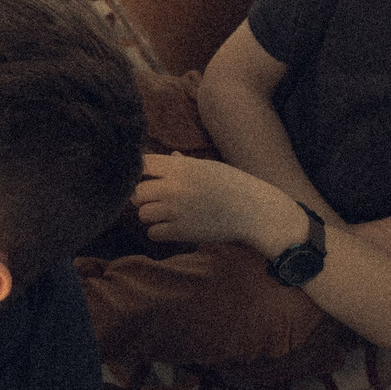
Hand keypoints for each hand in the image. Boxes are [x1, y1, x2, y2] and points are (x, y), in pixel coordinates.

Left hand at [130, 152, 284, 245]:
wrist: (254, 211)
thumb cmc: (233, 185)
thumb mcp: (209, 167)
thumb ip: (184, 164)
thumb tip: (171, 156)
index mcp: (181, 167)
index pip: (142, 164)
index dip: (141, 172)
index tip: (148, 178)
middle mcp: (174, 187)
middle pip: (136, 191)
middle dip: (143, 196)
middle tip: (156, 199)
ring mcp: (176, 210)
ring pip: (142, 214)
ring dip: (150, 215)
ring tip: (165, 214)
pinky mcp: (181, 232)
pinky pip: (152, 233)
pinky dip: (159, 232)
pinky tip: (171, 227)